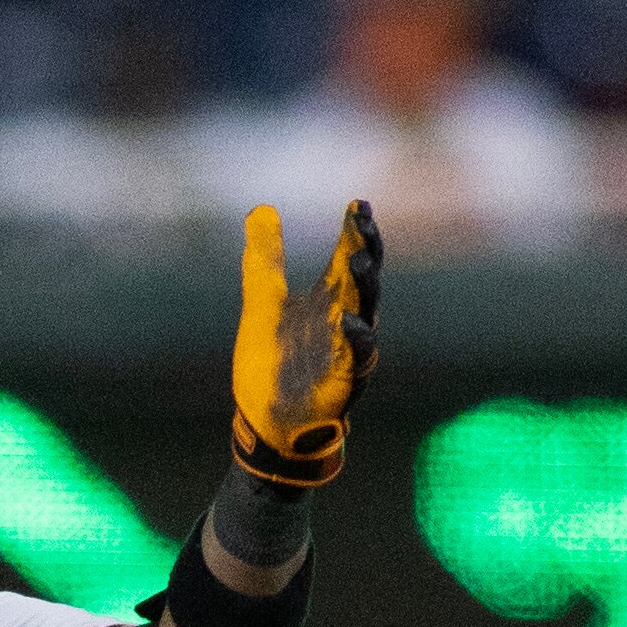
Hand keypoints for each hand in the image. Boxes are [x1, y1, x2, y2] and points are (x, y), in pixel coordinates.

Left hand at [230, 199, 381, 488]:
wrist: (264, 423)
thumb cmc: (271, 366)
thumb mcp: (262, 303)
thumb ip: (264, 260)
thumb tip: (260, 209)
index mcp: (328, 298)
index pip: (347, 255)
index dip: (355, 230)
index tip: (357, 204)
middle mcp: (344, 319)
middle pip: (364, 277)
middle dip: (366, 248)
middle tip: (362, 221)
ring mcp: (346, 350)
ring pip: (366, 311)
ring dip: (365, 285)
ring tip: (357, 258)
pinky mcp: (344, 381)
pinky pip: (358, 357)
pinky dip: (357, 339)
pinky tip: (348, 320)